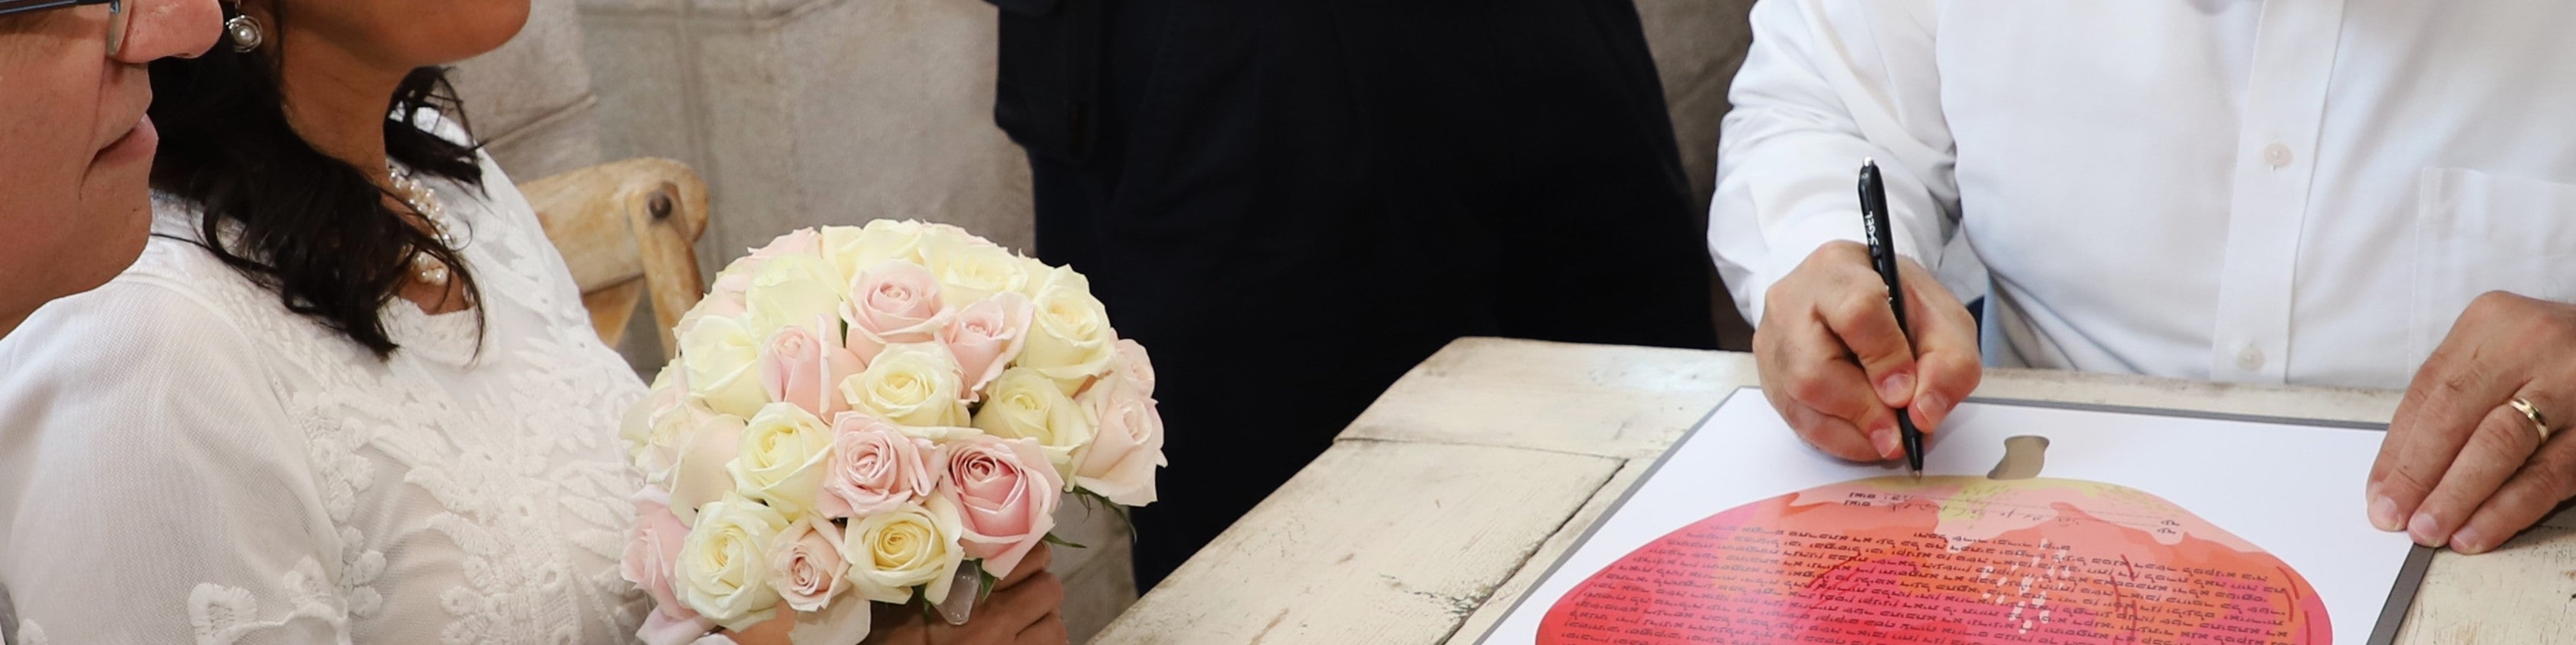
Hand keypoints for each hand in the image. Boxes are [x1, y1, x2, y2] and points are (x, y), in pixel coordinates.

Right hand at [864, 545, 1068, 644]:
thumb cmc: (890, 642)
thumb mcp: (897, 603)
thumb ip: (916, 566)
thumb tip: (926, 516)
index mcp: (965, 595)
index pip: (1027, 554)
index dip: (1026, 550)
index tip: (1015, 551)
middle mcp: (995, 624)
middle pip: (1049, 587)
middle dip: (1038, 585)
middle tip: (1020, 589)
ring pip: (1056, 624)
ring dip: (1044, 620)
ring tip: (1025, 621)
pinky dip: (1044, 642)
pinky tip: (1025, 641)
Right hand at [1753, 241, 1981, 460]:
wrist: (1860, 299)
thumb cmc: (1898, 305)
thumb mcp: (1944, 320)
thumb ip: (1949, 364)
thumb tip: (1922, 414)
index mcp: (1838, 269)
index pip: (1856, 313)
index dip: (1884, 361)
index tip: (1907, 394)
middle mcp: (1791, 301)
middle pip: (1813, 368)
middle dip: (1863, 411)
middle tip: (1899, 432)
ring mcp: (1773, 340)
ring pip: (1799, 400)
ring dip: (1852, 432)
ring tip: (1889, 436)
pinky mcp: (1768, 375)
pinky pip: (1795, 420)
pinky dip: (1837, 439)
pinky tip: (1864, 435)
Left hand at [2370, 291, 2575, 553]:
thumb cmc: (2548, 358)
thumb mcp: (2498, 357)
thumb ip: (2453, 403)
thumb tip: (2398, 477)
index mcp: (2491, 323)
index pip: (2429, 392)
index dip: (2398, 449)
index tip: (2379, 493)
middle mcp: (2531, 346)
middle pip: (2456, 416)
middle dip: (2419, 475)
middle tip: (2396, 518)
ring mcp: (2571, 385)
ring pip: (2500, 446)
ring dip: (2458, 496)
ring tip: (2431, 531)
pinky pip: (2548, 474)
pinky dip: (2508, 507)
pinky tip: (2479, 531)